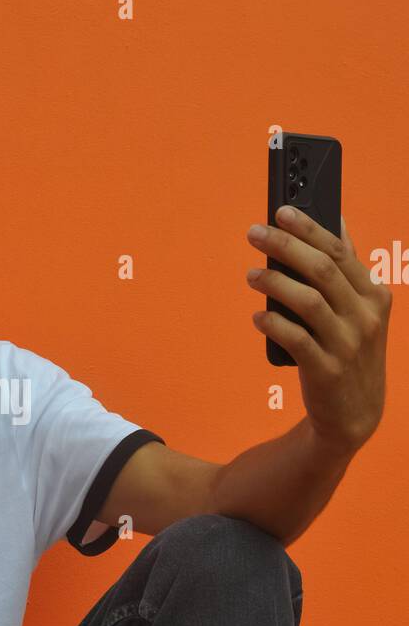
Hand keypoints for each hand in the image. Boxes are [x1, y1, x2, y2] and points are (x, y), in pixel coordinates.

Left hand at [246, 206, 392, 453]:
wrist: (354, 415)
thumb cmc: (350, 351)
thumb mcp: (360, 311)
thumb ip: (348, 270)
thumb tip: (336, 222)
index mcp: (374, 295)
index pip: (340, 252)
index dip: (309, 229)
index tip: (281, 211)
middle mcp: (365, 317)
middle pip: (322, 270)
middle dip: (285, 246)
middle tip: (254, 233)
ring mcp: (348, 344)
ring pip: (308, 301)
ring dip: (274, 283)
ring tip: (251, 275)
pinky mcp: (327, 371)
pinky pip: (296, 339)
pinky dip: (274, 324)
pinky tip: (258, 317)